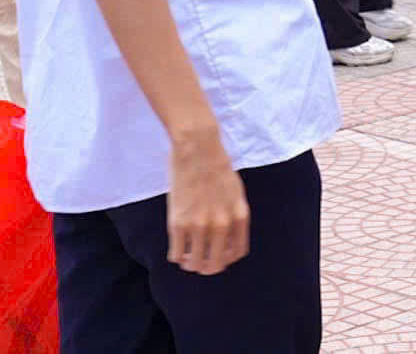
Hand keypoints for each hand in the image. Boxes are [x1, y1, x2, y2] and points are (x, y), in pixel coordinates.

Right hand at [165, 130, 250, 275]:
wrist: (198, 148)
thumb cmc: (217, 166)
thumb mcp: (236, 191)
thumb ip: (234, 214)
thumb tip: (226, 238)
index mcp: (239, 216)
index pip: (237, 253)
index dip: (227, 258)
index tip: (219, 254)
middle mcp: (221, 224)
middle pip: (215, 264)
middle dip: (208, 266)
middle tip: (200, 261)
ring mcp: (199, 225)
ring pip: (195, 264)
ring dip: (191, 263)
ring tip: (187, 256)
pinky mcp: (178, 223)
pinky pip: (176, 254)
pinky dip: (177, 256)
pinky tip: (177, 247)